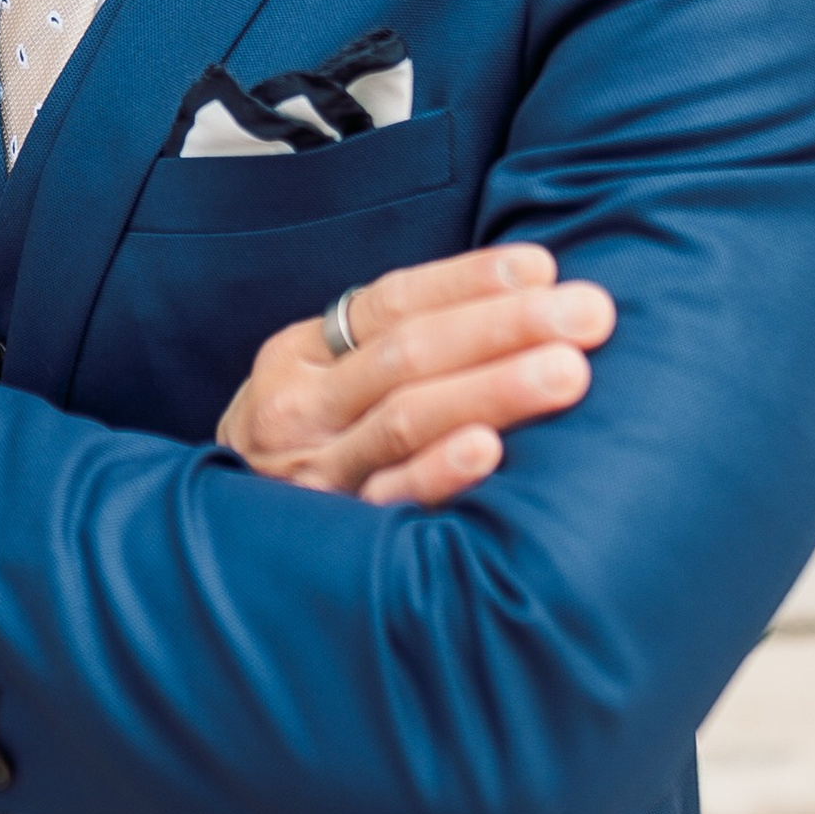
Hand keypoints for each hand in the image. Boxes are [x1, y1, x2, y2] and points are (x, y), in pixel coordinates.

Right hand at [216, 246, 614, 509]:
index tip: (543, 267)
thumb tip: (530, 289)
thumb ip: (396, 343)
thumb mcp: (325, 382)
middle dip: (505, 327)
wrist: (225, 546)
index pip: (390, 302)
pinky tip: (491, 450)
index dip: (467, 282)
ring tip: (568, 370)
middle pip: (408, 355)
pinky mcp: (336, 536)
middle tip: (589, 313)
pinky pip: (391, 499)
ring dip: (493, 389)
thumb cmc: (313, 446)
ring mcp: (315, 473)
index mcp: (301, 356)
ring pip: (405, 420)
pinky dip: (438, 471)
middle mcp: (301, 409)